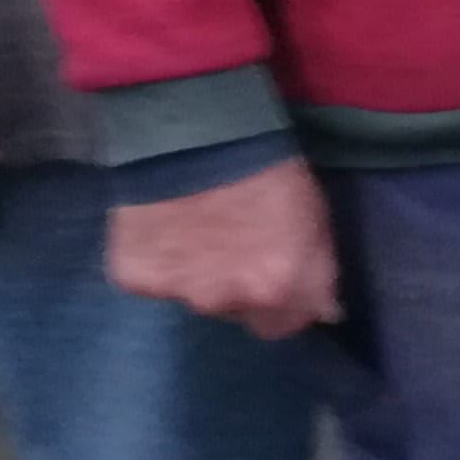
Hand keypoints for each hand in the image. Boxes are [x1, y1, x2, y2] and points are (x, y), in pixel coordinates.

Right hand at [109, 159, 337, 337]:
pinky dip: (159, 261)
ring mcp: (178, 292)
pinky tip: (164, 227)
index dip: (285, 303)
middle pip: (238, 312)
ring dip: (198, 274)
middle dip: (240, 290)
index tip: (280, 279)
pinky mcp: (136, 278)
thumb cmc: (268, 166)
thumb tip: (323, 313)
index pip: (287, 325)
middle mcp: (228, 301)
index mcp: (280, 289)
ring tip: (197, 229)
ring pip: (193, 296)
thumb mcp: (314, 219)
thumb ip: (314, 273)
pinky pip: (152, 281)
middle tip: (235, 248)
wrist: (192, 133)